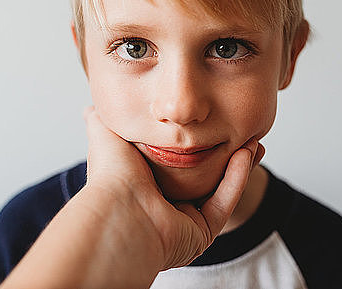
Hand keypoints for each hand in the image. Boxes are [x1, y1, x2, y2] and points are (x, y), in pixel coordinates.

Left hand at [83, 106, 264, 269]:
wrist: (119, 211)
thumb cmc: (111, 176)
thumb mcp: (108, 137)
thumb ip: (103, 121)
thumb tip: (90, 108)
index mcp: (145, 187)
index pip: (178, 163)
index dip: (196, 142)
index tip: (211, 122)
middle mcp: (165, 206)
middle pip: (204, 176)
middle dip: (224, 152)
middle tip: (240, 131)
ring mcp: (184, 221)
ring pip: (219, 189)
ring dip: (237, 164)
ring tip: (252, 139)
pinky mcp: (200, 233)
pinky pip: (224, 202)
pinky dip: (237, 178)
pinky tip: (246, 152)